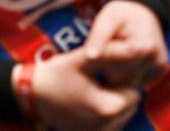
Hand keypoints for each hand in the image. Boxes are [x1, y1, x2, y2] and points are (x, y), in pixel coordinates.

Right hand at [21, 49, 139, 130]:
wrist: (30, 95)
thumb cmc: (55, 74)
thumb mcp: (82, 59)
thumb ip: (112, 52)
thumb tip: (139, 47)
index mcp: (108, 107)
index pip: (133, 91)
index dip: (122, 78)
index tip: (103, 72)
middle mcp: (107, 126)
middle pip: (128, 106)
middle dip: (118, 93)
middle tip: (96, 80)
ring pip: (119, 116)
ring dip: (111, 103)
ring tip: (90, 90)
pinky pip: (108, 125)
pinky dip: (101, 114)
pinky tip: (86, 102)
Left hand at [84, 0, 168, 88]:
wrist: (143, 13)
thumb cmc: (122, 14)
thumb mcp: (108, 18)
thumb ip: (99, 37)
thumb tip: (90, 56)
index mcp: (146, 46)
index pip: (116, 63)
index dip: (101, 58)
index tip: (90, 53)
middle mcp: (157, 61)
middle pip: (121, 76)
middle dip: (107, 65)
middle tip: (99, 51)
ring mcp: (159, 70)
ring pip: (126, 82)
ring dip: (114, 71)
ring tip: (109, 54)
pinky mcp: (156, 75)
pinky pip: (132, 82)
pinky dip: (123, 73)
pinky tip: (119, 60)